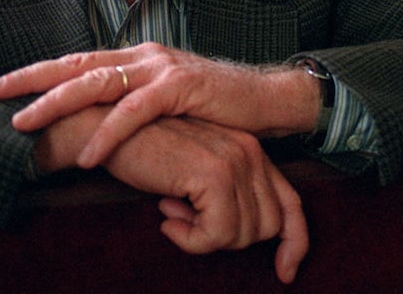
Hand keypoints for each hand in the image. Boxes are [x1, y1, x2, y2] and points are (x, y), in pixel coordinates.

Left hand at [0, 43, 320, 166]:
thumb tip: (98, 121)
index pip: (76, 64)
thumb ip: (133, 105)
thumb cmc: (214, 107)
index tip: (0, 84)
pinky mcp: (181, 88)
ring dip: (57, 104)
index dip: (37, 72)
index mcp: (135, 59)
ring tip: (24, 123)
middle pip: (75, 66)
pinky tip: (89, 155)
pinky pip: (135, 112)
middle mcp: (142, 57)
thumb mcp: (165, 104)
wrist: (266, 99)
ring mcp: (161, 69)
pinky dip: (108, 133)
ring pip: (97, 83)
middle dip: (31, 79)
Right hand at [95, 110, 308, 284]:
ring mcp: (234, 161)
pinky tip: (166, 218)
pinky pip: (217, 234)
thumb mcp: (195, 172)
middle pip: (268, 227)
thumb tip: (243, 234)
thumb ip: (226, 194)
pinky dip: (191, 240)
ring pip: (242, 234)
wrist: (107, 128)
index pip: (291, 205)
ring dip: (204, 237)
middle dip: (229, 238)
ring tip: (173, 212)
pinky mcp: (213, 174)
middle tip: (187, 219)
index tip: (285, 274)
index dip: (294, 243)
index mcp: (251, 150)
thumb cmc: (145, 151)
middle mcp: (250, 152)